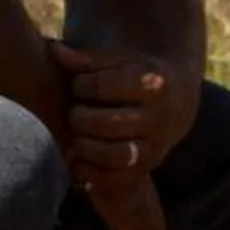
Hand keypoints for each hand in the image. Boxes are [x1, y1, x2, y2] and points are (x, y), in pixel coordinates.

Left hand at [51, 42, 196, 183]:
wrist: (175, 103)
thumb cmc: (136, 77)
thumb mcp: (119, 62)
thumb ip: (87, 59)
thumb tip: (54, 51)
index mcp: (154, 86)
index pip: (104, 86)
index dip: (82, 84)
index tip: (80, 84)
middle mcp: (159, 119)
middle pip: (105, 123)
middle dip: (79, 118)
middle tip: (75, 114)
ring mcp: (156, 147)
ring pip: (113, 155)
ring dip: (84, 147)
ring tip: (76, 137)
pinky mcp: (148, 168)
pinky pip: (115, 179)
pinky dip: (90, 171)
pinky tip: (78, 158)